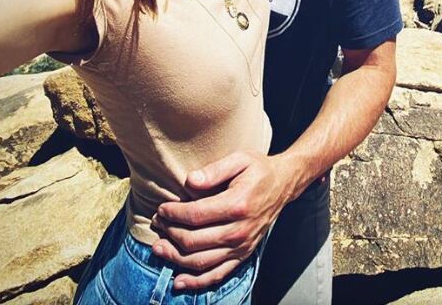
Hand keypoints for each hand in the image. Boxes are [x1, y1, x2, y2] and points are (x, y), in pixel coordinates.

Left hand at [151, 151, 290, 289]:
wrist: (283, 184)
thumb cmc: (259, 170)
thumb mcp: (240, 159)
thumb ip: (214, 170)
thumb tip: (190, 181)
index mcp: (237, 204)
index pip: (195, 215)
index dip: (173, 214)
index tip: (161, 209)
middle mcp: (240, 230)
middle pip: (193, 240)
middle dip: (169, 232)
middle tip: (157, 223)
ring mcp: (242, 246)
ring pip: (200, 261)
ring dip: (174, 258)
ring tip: (158, 248)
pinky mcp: (243, 255)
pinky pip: (217, 275)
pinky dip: (196, 282)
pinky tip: (179, 281)